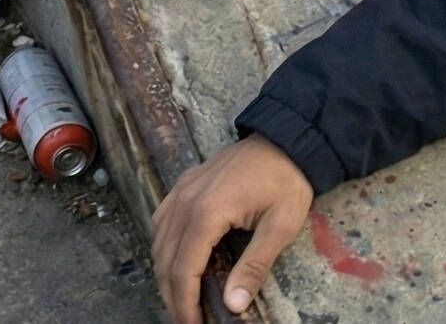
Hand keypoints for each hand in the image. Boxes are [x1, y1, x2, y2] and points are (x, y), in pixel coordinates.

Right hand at [153, 135, 315, 323]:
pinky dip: (164, 247)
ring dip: (166, 273)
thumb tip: (234, 305)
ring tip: (184, 297)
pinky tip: (178, 261)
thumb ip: (254, 267)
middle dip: (173, 294)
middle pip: (164, 260)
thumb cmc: (287, 181)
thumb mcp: (280, 227)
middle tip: (189, 317)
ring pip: (158, 242)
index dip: (184, 303)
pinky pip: (161, 222)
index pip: (183, 270)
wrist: (287, 139)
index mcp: (206, 213)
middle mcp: (184, 202)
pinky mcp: (183, 185)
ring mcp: (180, 191)